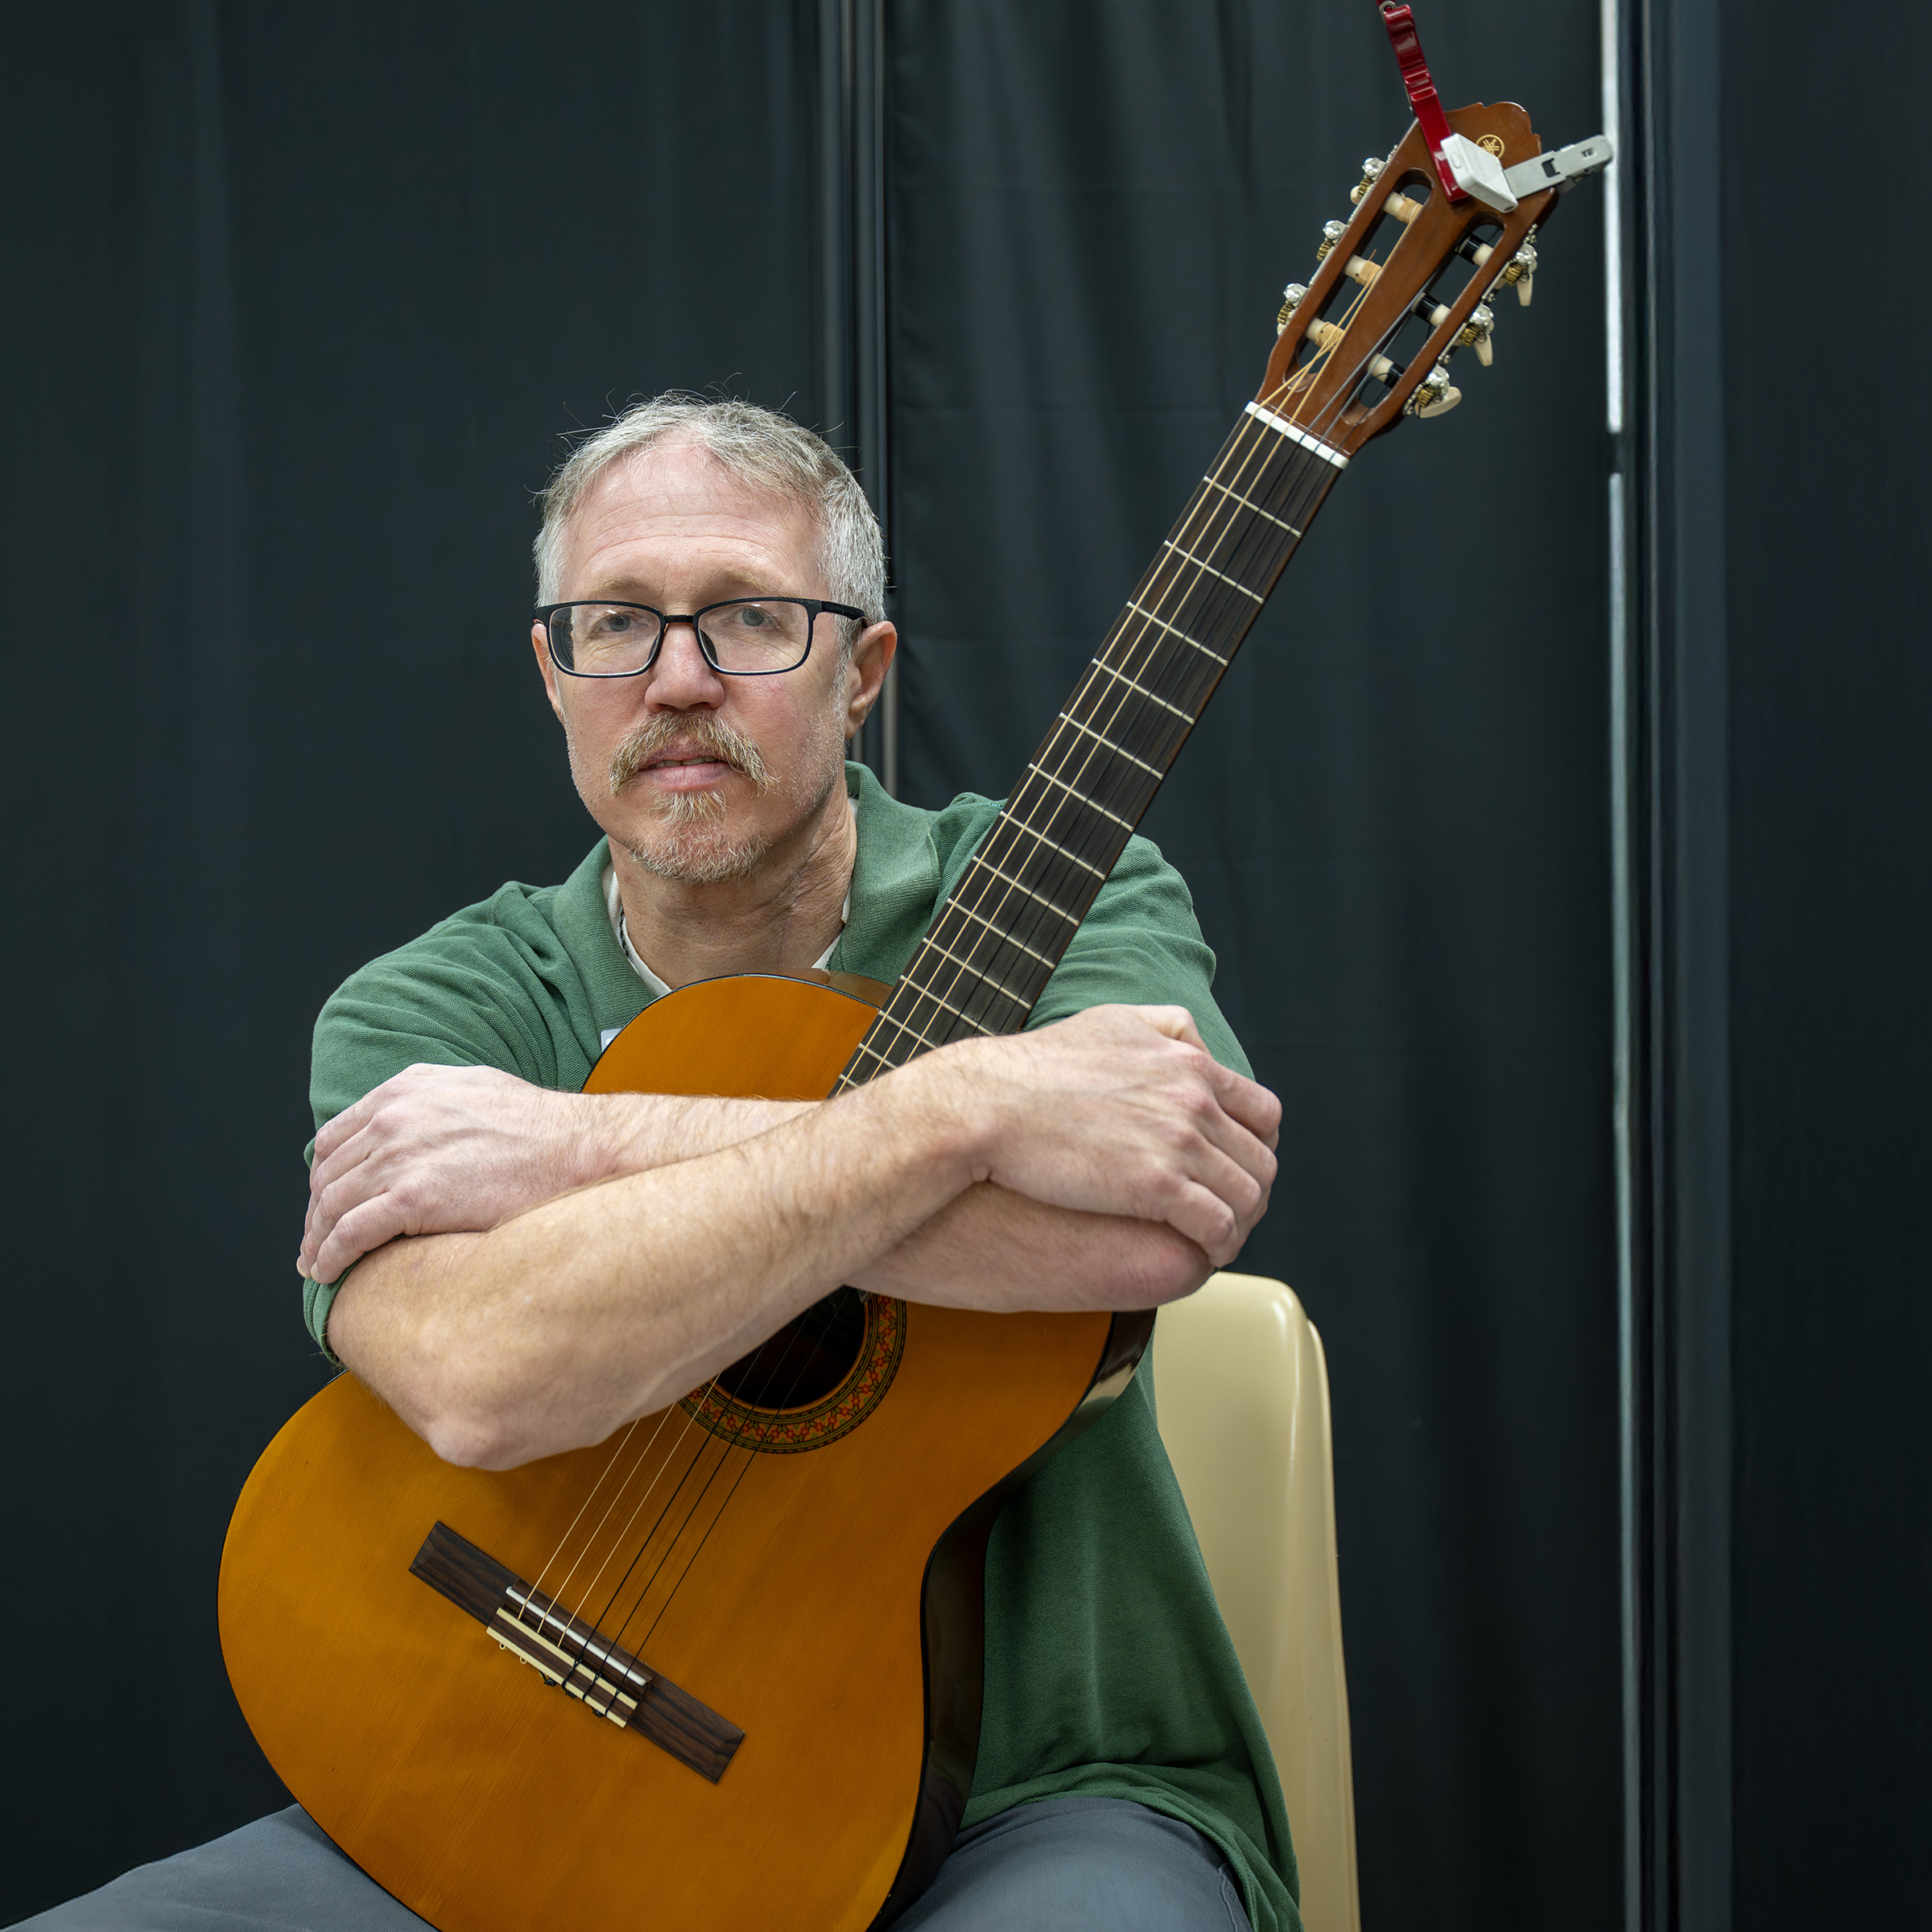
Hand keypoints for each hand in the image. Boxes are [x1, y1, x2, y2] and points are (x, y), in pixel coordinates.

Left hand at [299, 1065, 601, 1283]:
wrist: (575, 1149)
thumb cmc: (539, 1127)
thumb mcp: (474, 1089)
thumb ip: (431, 1101)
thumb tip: (415, 1121)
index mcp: (405, 1090)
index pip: (336, 1137)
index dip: (323, 1176)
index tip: (325, 1202)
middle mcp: (394, 1118)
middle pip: (327, 1173)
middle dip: (315, 1212)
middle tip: (314, 1241)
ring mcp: (401, 1156)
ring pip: (331, 1205)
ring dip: (316, 1240)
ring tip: (315, 1264)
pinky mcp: (413, 1198)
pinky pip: (351, 1233)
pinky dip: (331, 1256)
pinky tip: (328, 1272)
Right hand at [936, 1005, 1280, 1268]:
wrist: (990, 1104)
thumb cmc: (1037, 1068)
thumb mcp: (1111, 1022)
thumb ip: (1164, 1028)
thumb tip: (1196, 1045)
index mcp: (1189, 1064)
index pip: (1263, 1113)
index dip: (1257, 1147)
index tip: (1237, 1166)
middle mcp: (1195, 1100)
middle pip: (1260, 1159)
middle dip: (1250, 1190)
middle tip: (1229, 1211)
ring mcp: (1180, 1143)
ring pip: (1247, 1196)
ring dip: (1240, 1222)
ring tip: (1220, 1238)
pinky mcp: (1158, 1187)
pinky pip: (1218, 1225)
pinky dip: (1221, 1243)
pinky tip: (1204, 1251)